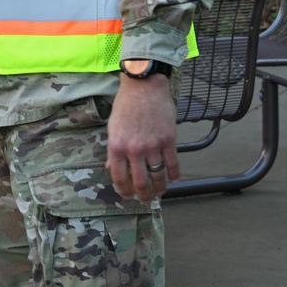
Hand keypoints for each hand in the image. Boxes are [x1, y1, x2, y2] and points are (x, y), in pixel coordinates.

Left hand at [105, 77, 179, 202]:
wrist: (143, 87)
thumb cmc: (125, 106)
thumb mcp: (113, 128)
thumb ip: (113, 151)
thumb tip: (111, 169)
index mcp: (117, 146)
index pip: (120, 178)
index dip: (124, 191)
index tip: (128, 196)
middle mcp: (134, 149)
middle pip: (140, 183)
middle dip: (143, 196)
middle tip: (145, 200)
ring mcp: (153, 146)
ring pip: (158, 177)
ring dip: (159, 189)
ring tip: (159, 192)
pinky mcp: (169, 140)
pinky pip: (173, 164)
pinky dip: (174, 175)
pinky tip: (173, 179)